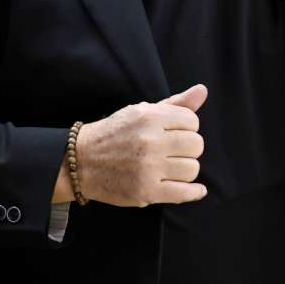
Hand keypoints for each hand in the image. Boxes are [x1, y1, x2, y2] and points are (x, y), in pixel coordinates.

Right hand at [75, 84, 207, 207]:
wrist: (81, 161)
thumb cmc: (115, 133)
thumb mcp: (141, 111)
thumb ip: (175, 103)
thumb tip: (202, 90)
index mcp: (150, 117)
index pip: (192, 121)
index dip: (186, 127)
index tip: (174, 133)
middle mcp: (150, 141)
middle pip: (196, 145)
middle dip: (188, 147)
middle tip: (173, 151)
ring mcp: (149, 169)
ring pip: (192, 169)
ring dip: (185, 168)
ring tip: (171, 167)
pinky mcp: (146, 192)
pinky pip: (185, 193)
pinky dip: (194, 192)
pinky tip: (196, 189)